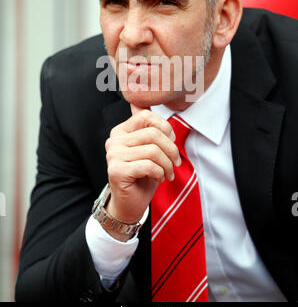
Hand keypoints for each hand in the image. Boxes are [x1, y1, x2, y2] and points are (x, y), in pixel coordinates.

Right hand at [104, 104, 180, 238]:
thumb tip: (140, 102)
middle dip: (171, 149)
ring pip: (153, 150)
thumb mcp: (148, 148)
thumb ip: (146, 127)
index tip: (171, 141)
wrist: (129, 204)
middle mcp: (114, 141)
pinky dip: (159, 173)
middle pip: (153, 134)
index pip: (145, 116)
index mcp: (121, 131)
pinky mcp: (117, 171)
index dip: (164, 127)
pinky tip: (158, 178)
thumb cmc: (141, 176)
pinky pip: (149, 165)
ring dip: (167, 164)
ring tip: (167, 173)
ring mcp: (113, 156)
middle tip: (175, 162)